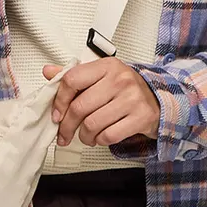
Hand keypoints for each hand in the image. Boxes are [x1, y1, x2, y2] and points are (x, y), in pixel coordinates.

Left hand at [44, 58, 158, 148]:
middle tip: (64, 134)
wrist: (158, 101)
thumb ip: (75, 76)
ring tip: (86, 136)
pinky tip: (100, 137)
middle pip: (80, 107)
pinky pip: (108, 136)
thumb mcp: (102, 77)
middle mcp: (120, 79)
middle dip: (67, 126)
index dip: (59, 101)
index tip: (56, 114)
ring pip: (92, 124)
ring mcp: (132, 99)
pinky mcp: (140, 118)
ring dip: (84, 136)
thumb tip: (48, 72)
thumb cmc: (126, 90)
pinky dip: (99, 141)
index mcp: (107, 66)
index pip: (72, 80)